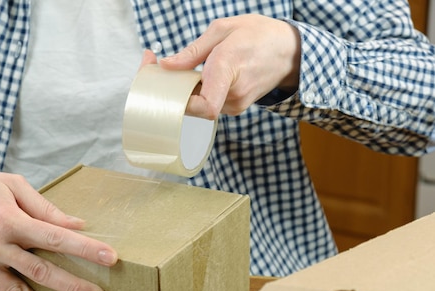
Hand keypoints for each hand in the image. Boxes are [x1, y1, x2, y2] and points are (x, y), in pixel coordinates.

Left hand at [142, 14, 300, 118]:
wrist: (290, 52)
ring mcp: (235, 104)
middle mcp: (233, 94)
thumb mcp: (223, 29)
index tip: (166, 83)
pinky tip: (197, 75)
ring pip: (199, 104)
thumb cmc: (258, 35)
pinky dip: (197, 91)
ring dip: (185, 88)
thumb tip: (166, 65)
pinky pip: (208, 103)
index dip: (180, 102)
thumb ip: (192, 51)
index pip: (204, 105)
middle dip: (172, 88)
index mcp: (228, 69)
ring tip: (182, 68)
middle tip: (154, 65)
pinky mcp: (235, 107)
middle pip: (192, 104)